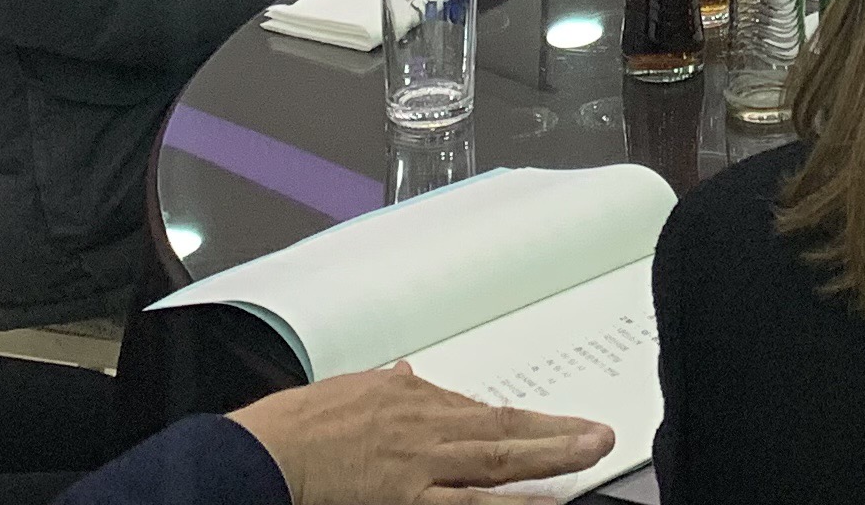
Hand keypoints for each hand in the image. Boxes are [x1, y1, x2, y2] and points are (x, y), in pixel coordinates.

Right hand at [226, 367, 612, 504]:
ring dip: (551, 458)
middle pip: (503, 428)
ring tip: (592, 456)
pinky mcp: (408, 500)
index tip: (548, 429)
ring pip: (498, 461)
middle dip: (556, 431)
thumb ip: (386, 386)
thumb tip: (407, 373)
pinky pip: (470, 504)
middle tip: (602, 434)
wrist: (262, 454)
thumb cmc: (298, 426)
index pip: (475, 412)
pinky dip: (509, 504)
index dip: (516, 426)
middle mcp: (425, 425)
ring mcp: (421, 465)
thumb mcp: (350, 390)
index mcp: (410, 395)